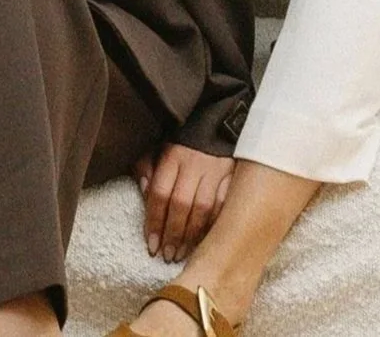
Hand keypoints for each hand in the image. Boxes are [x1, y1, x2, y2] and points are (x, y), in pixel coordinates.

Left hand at [133, 143, 232, 260]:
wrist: (219, 126)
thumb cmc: (183, 144)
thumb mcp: (158, 148)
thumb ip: (147, 166)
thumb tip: (144, 190)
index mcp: (172, 156)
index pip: (160, 193)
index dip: (154, 221)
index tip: (151, 244)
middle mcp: (194, 163)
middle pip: (181, 204)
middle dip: (173, 234)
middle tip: (167, 255)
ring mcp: (217, 171)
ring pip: (203, 208)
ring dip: (192, 236)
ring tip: (182, 254)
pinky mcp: (235, 177)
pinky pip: (224, 206)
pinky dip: (214, 226)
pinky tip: (206, 241)